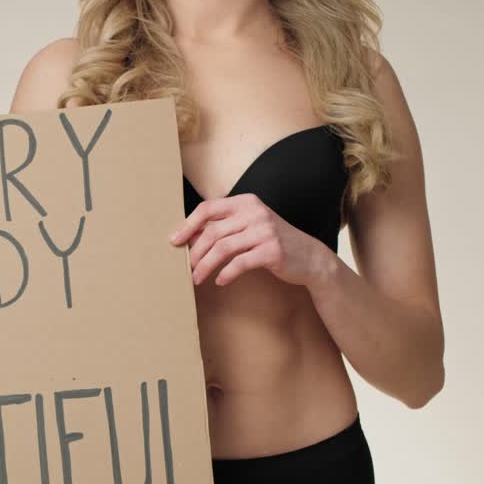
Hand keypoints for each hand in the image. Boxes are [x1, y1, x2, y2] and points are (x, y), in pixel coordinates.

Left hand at [169, 193, 333, 286]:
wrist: (310, 258)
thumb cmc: (272, 243)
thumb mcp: (249, 227)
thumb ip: (224, 228)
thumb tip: (190, 238)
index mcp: (246, 202)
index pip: (208, 208)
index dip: (188, 224)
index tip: (174, 240)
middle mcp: (255, 212)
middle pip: (213, 232)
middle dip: (195, 252)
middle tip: (188, 267)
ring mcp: (265, 231)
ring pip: (223, 248)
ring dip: (206, 266)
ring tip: (197, 278)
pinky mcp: (272, 251)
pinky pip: (240, 263)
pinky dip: (226, 274)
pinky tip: (220, 281)